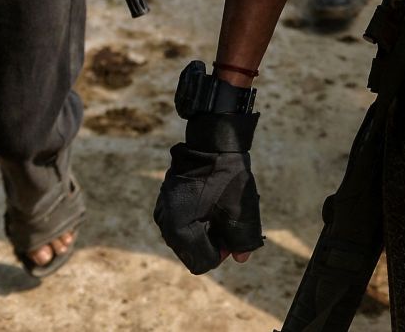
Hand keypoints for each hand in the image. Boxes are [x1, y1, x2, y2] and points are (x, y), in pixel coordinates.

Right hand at [155, 127, 264, 272]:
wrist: (211, 140)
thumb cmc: (227, 175)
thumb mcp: (239, 210)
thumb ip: (241, 240)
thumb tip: (241, 258)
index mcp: (179, 229)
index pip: (202, 262)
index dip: (222, 253)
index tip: (232, 233)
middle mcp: (166, 224)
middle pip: (192, 253)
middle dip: (213, 243)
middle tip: (228, 220)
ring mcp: (163, 213)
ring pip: (186, 240)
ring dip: (205, 233)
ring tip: (219, 210)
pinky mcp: (165, 203)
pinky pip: (180, 225)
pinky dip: (196, 222)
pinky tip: (209, 203)